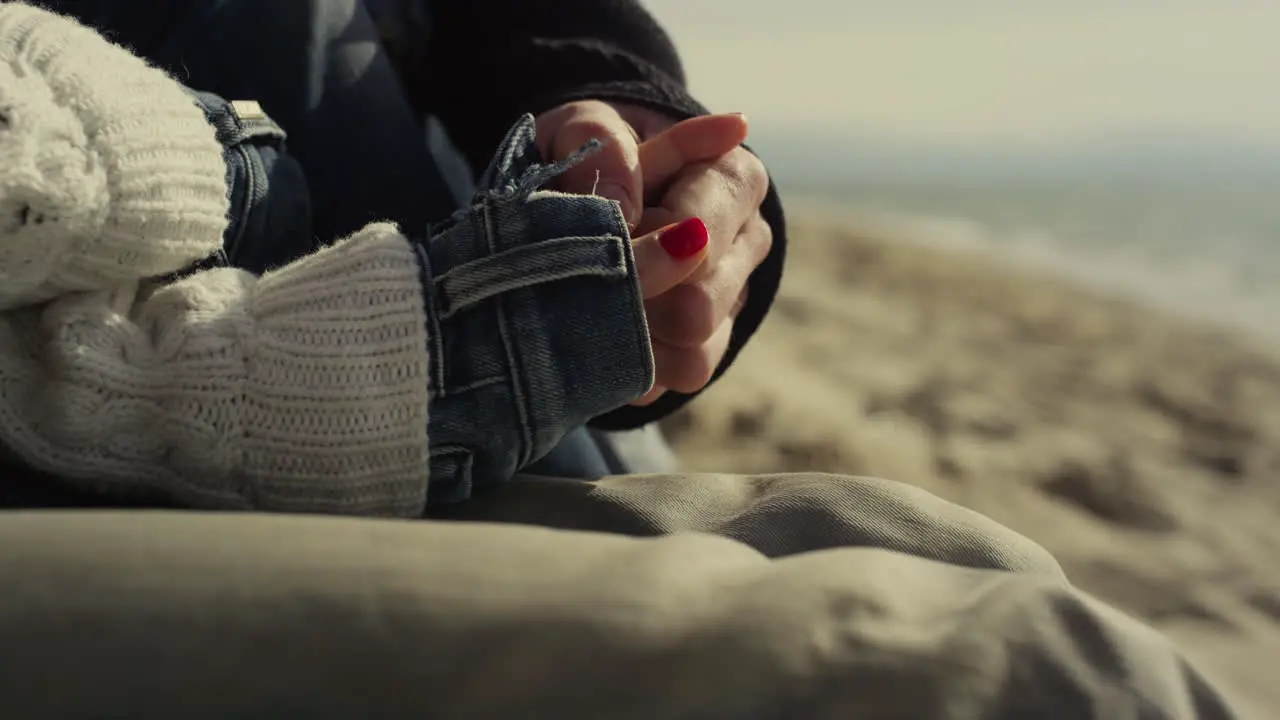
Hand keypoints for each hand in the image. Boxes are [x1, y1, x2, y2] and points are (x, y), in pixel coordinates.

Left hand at [536, 101, 771, 404]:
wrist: (587, 193)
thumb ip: (603, 146)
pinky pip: (682, 374)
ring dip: (635, 330)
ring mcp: (731, 299)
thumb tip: (623, 209)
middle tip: (600, 263)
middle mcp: (749, 242)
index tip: (611, 222)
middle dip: (636, 290)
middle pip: (700, 303)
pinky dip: (638, 361)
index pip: (700, 229)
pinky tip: (610, 327)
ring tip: (599, 293)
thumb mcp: (584, 125)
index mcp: (734, 177)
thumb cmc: (591, 156)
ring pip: (696, 348)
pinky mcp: (707, 344)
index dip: (641, 236)